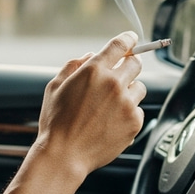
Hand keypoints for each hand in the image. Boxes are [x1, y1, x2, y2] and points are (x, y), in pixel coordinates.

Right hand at [34, 32, 145, 180]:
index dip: (128, 39)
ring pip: (139, 87)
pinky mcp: (134, 121)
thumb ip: (73, 65)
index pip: (120, 45)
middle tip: (120, 73)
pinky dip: (128, 112)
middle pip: (136, 63)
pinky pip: (138, 109)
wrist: (64, 154)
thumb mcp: (54, 87)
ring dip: (129, 90)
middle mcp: (113, 84)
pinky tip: (110, 121)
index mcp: (93, 71)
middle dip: (129, 64)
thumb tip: (90, 56)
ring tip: (110, 104)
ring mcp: (126, 103)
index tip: (132, 39)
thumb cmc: (55, 122)